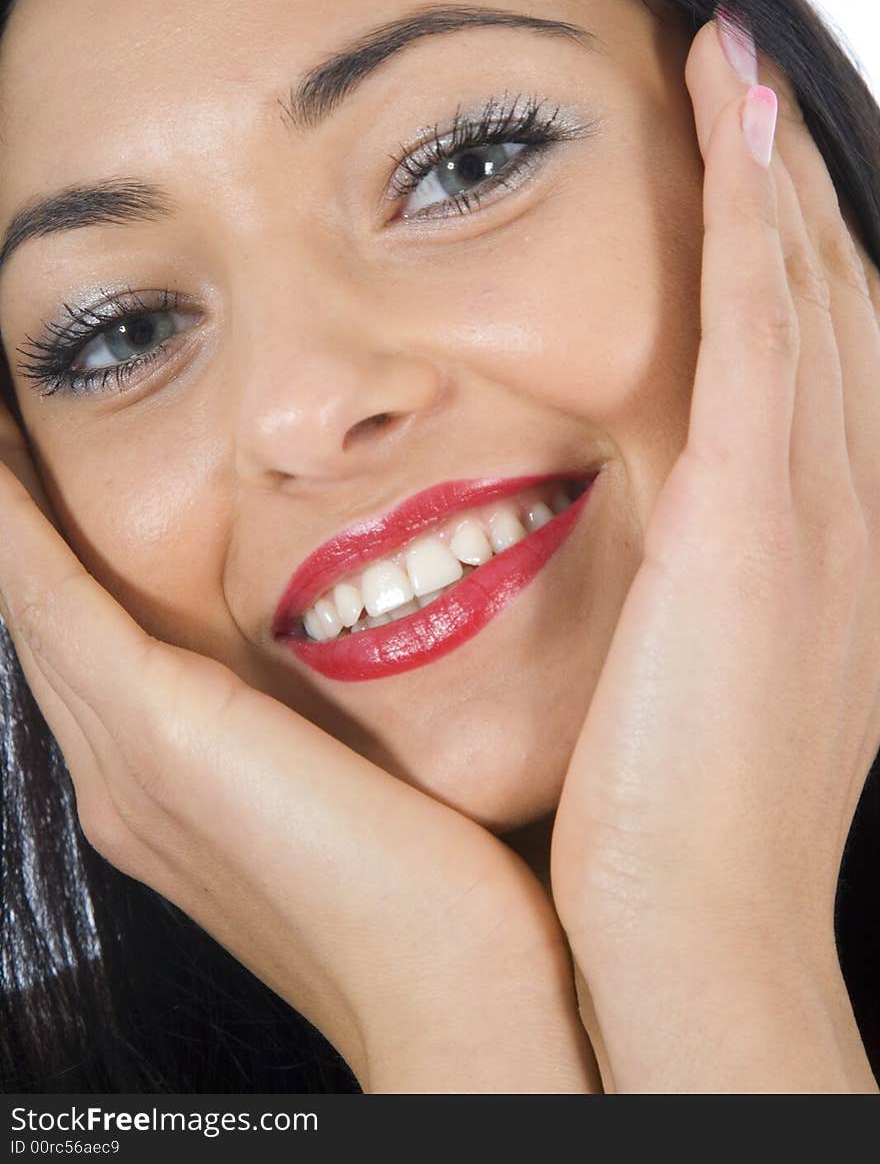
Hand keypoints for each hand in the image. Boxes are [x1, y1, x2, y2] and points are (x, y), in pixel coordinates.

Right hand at [0, 399, 598, 1093]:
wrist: (449, 997)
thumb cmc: (432, 890)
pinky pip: (52, 598)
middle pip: (41, 617)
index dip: (57, 557)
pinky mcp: (162, 733)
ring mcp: (128, 758)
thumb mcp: (355, 771)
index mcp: (165, 781)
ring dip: (4, 514)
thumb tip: (365, 623)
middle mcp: (121, 771)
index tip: (44, 472)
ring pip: (31, 600)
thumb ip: (318, 712)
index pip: (90, 642)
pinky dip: (15, 526)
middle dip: (14, 525)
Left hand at [550, 12, 879, 1090]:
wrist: (697, 924)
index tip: (753, 182)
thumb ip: (699, 591)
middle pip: (834, 304)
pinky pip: (764, 323)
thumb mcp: (706, 681)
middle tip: (752, 92)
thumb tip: (666, 544)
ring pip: (812, 290)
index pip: (821, 366)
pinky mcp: (757, 512)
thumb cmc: (683, 824)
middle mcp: (848, 506)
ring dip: (776, 171)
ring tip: (737, 65)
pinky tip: (730, 118)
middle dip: (795, 192)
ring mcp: (818, 503)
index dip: (795, 260)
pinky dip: (755, 214)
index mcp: (830, 547)